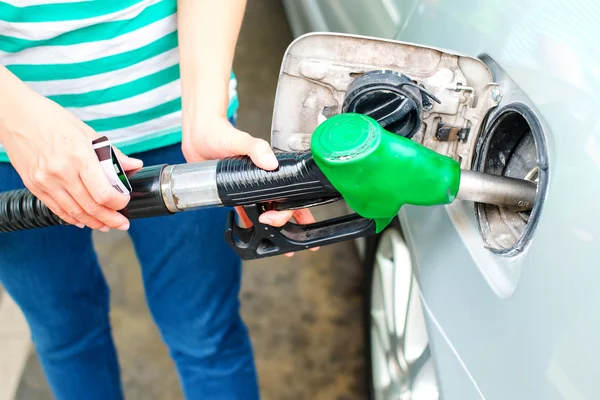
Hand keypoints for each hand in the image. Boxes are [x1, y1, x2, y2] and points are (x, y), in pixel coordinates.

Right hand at [0, 89, 141, 230]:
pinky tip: (84, 221)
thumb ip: (112, 153)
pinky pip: (57, 209)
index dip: (118, 203)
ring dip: (94, 222)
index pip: (104, 193)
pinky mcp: (34, 186)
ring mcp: (46, 181)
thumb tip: (135, 165)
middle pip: (92, 207)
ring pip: (75, 212)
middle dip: (111, 219)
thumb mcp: (87, 132)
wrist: (16, 116)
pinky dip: (73, 218)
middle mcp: (61, 172)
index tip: (125, 202)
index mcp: (79, 156)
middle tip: (122, 223)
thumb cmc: (51, 119)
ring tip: (106, 225)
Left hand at [182, 116, 317, 256]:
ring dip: (275, 225)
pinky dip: (250, 222)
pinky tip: (252, 232)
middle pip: (284, 205)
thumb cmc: (220, 133)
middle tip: (284, 236)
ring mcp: (250, 186)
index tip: (276, 216)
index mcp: (271, 168)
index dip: (289, 209)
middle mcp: (264, 178)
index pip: (289, 193)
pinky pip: (246, 210)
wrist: (198, 134)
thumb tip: (270, 162)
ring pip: (268, 209)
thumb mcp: (240, 140)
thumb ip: (256, 148)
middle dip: (289, 222)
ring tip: (279, 241)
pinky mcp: (235, 191)